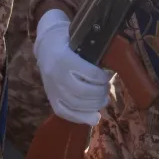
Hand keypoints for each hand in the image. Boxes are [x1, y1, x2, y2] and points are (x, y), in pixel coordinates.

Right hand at [34, 9, 109, 124]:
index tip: (107, 75)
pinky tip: (94, 117)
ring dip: (94, 106)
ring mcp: (52, 88)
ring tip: (103, 100)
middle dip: (100, 93)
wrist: (46, 46)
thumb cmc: (68, 41)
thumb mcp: (81, 41)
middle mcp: (56, 75)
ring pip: (75, 105)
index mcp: (63, 58)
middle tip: (107, 89)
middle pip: (83, 92)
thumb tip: (113, 68)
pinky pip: (65, 113)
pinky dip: (81, 117)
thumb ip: (94, 54)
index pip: (89, 74)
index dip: (102, 78)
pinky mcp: (50, 98)